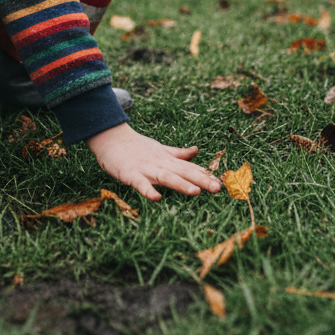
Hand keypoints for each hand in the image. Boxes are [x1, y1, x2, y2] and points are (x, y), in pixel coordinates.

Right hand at [86, 123, 221, 200]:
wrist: (110, 137)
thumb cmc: (136, 147)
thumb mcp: (160, 149)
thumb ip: (178, 153)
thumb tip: (197, 151)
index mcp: (168, 159)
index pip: (190, 168)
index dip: (206, 174)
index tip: (224, 182)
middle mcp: (160, 164)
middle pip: (183, 172)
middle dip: (201, 180)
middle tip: (218, 188)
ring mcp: (146, 169)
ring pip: (166, 177)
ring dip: (180, 184)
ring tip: (196, 192)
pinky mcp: (131, 174)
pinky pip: (140, 184)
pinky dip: (148, 190)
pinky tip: (157, 197)